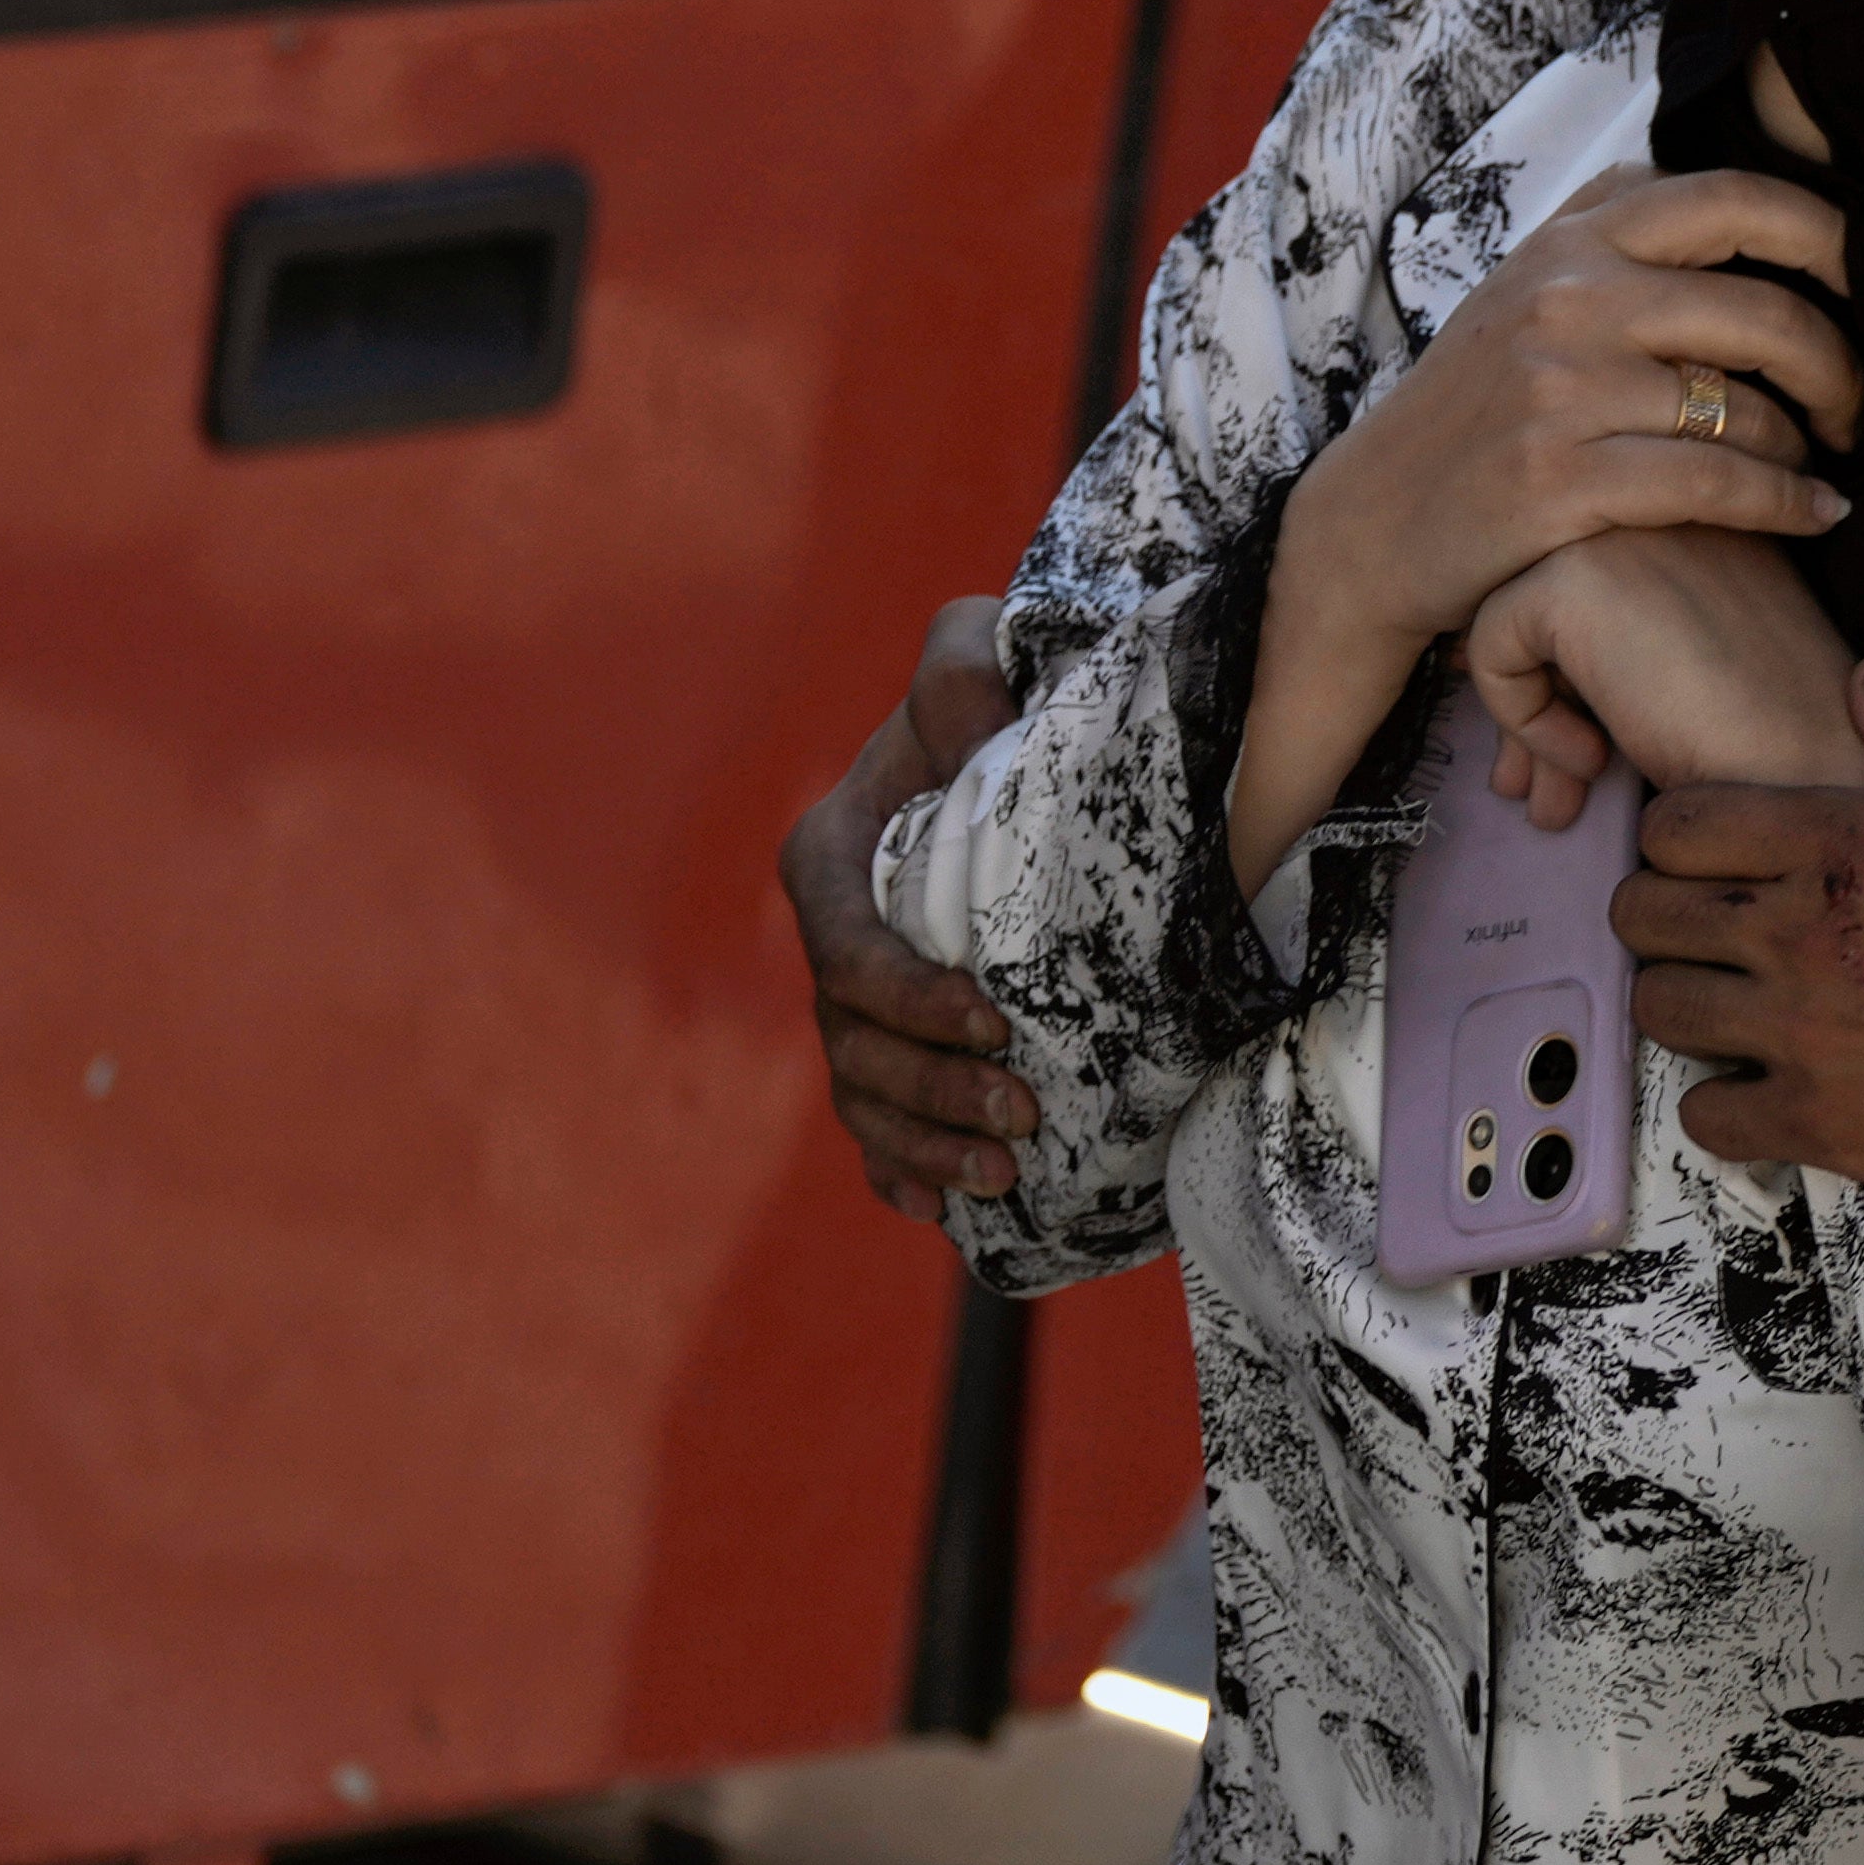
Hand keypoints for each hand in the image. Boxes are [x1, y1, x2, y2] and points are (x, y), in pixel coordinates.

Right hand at [781, 596, 1027, 1225]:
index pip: (847, 950)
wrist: (1028, 752)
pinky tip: (945, 1211)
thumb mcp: (977, 653)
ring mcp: (863, 1000)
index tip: (993, 1022)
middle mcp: (838, 937)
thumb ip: (961, 667)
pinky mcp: (901, 1040)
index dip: (908, 999)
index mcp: (834, 857)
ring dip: (925, 1143)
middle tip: (1022, 1116)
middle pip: (855, 1042)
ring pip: (867, 1095)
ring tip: (1008, 1175)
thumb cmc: (995, 697)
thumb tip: (973, 722)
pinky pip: (880, 1126)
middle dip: (931, 1088)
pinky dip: (904, 1171)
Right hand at [1277, 166, 1863, 658]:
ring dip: (1807, 446)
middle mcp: (1568, 299)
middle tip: (1858, 407)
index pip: (1733, 199)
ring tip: (1819, 465)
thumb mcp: (1526, 289)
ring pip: (1749, 408)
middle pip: (1766, 313)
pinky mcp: (1560, 479)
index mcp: (1573, 240)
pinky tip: (1816, 514)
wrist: (1372, 518)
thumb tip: (1723, 188)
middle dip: (1841, 367)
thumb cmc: (1477, 405)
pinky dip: (1787, 503)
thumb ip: (1614, 234)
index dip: (1828, 235)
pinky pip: (1717, 483)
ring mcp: (1559, 389)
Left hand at [1467, 526, 1863, 819]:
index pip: (1585, 567)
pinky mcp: (1574, 577)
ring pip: (1503, 606)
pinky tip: (1589, 761)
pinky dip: (1521, 720)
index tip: (1589, 744)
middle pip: (1539, 585)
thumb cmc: (1776, 741)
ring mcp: (1614, 524)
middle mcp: (1655, 494)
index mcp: (1698, 506)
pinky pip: (1492, 644)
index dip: (1570, 667)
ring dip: (1524, 714)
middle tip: (1558, 782)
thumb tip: (1500, 696)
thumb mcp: (1690, 668)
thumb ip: (1617, 652)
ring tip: (1570, 791)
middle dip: (1535, 694)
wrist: (1810, 773)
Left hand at [1617, 663, 1863, 1211]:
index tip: (1714, 849)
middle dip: (1664, 908)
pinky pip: (1706, 1119)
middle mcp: (1809, 934)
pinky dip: (1727, 1103)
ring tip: (1736, 999)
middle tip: (1712, 922)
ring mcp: (1809, 1037)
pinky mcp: (1827, 1129)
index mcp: (1856, 843)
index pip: (1676, 822)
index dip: (1681, 830)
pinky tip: (1772, 1085)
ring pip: (1660, 1009)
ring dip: (1686, 998)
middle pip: (1643, 912)